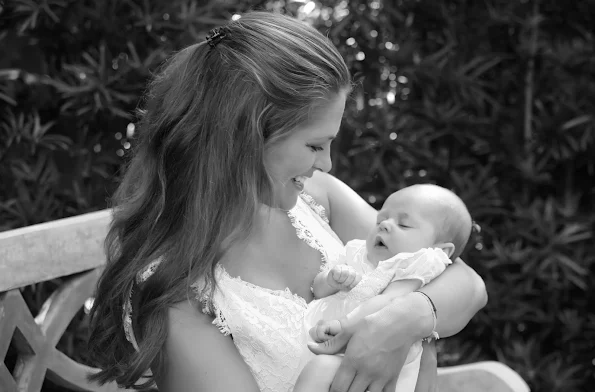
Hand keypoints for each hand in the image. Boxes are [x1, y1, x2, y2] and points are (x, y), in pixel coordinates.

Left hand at [308, 294, 429, 391]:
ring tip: (357, 387)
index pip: (338, 387)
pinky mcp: (393, 378)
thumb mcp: (349, 330)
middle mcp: (366, 372)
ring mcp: (381, 377)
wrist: (401, 323)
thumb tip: (310, 346)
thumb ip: (330, 343)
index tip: (331, 388)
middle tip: (343, 387)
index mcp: (353, 360)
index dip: (333, 390)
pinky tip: (372, 389)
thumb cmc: (373, 324)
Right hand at [327, 264, 361, 290]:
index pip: (358, 276)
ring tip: (339, 281)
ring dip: (341, 280)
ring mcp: (344, 266)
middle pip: (352, 275)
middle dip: (347, 282)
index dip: (354, 283)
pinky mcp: (337, 266)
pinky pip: (338, 272)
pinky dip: (336, 277)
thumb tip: (352, 285)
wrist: (332, 284)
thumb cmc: (341, 285)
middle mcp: (351, 269)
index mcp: (355, 274)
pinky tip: (335, 278)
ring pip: (345, 273)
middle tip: (343, 285)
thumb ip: (352, 285)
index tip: (350, 286)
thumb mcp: (348, 287)